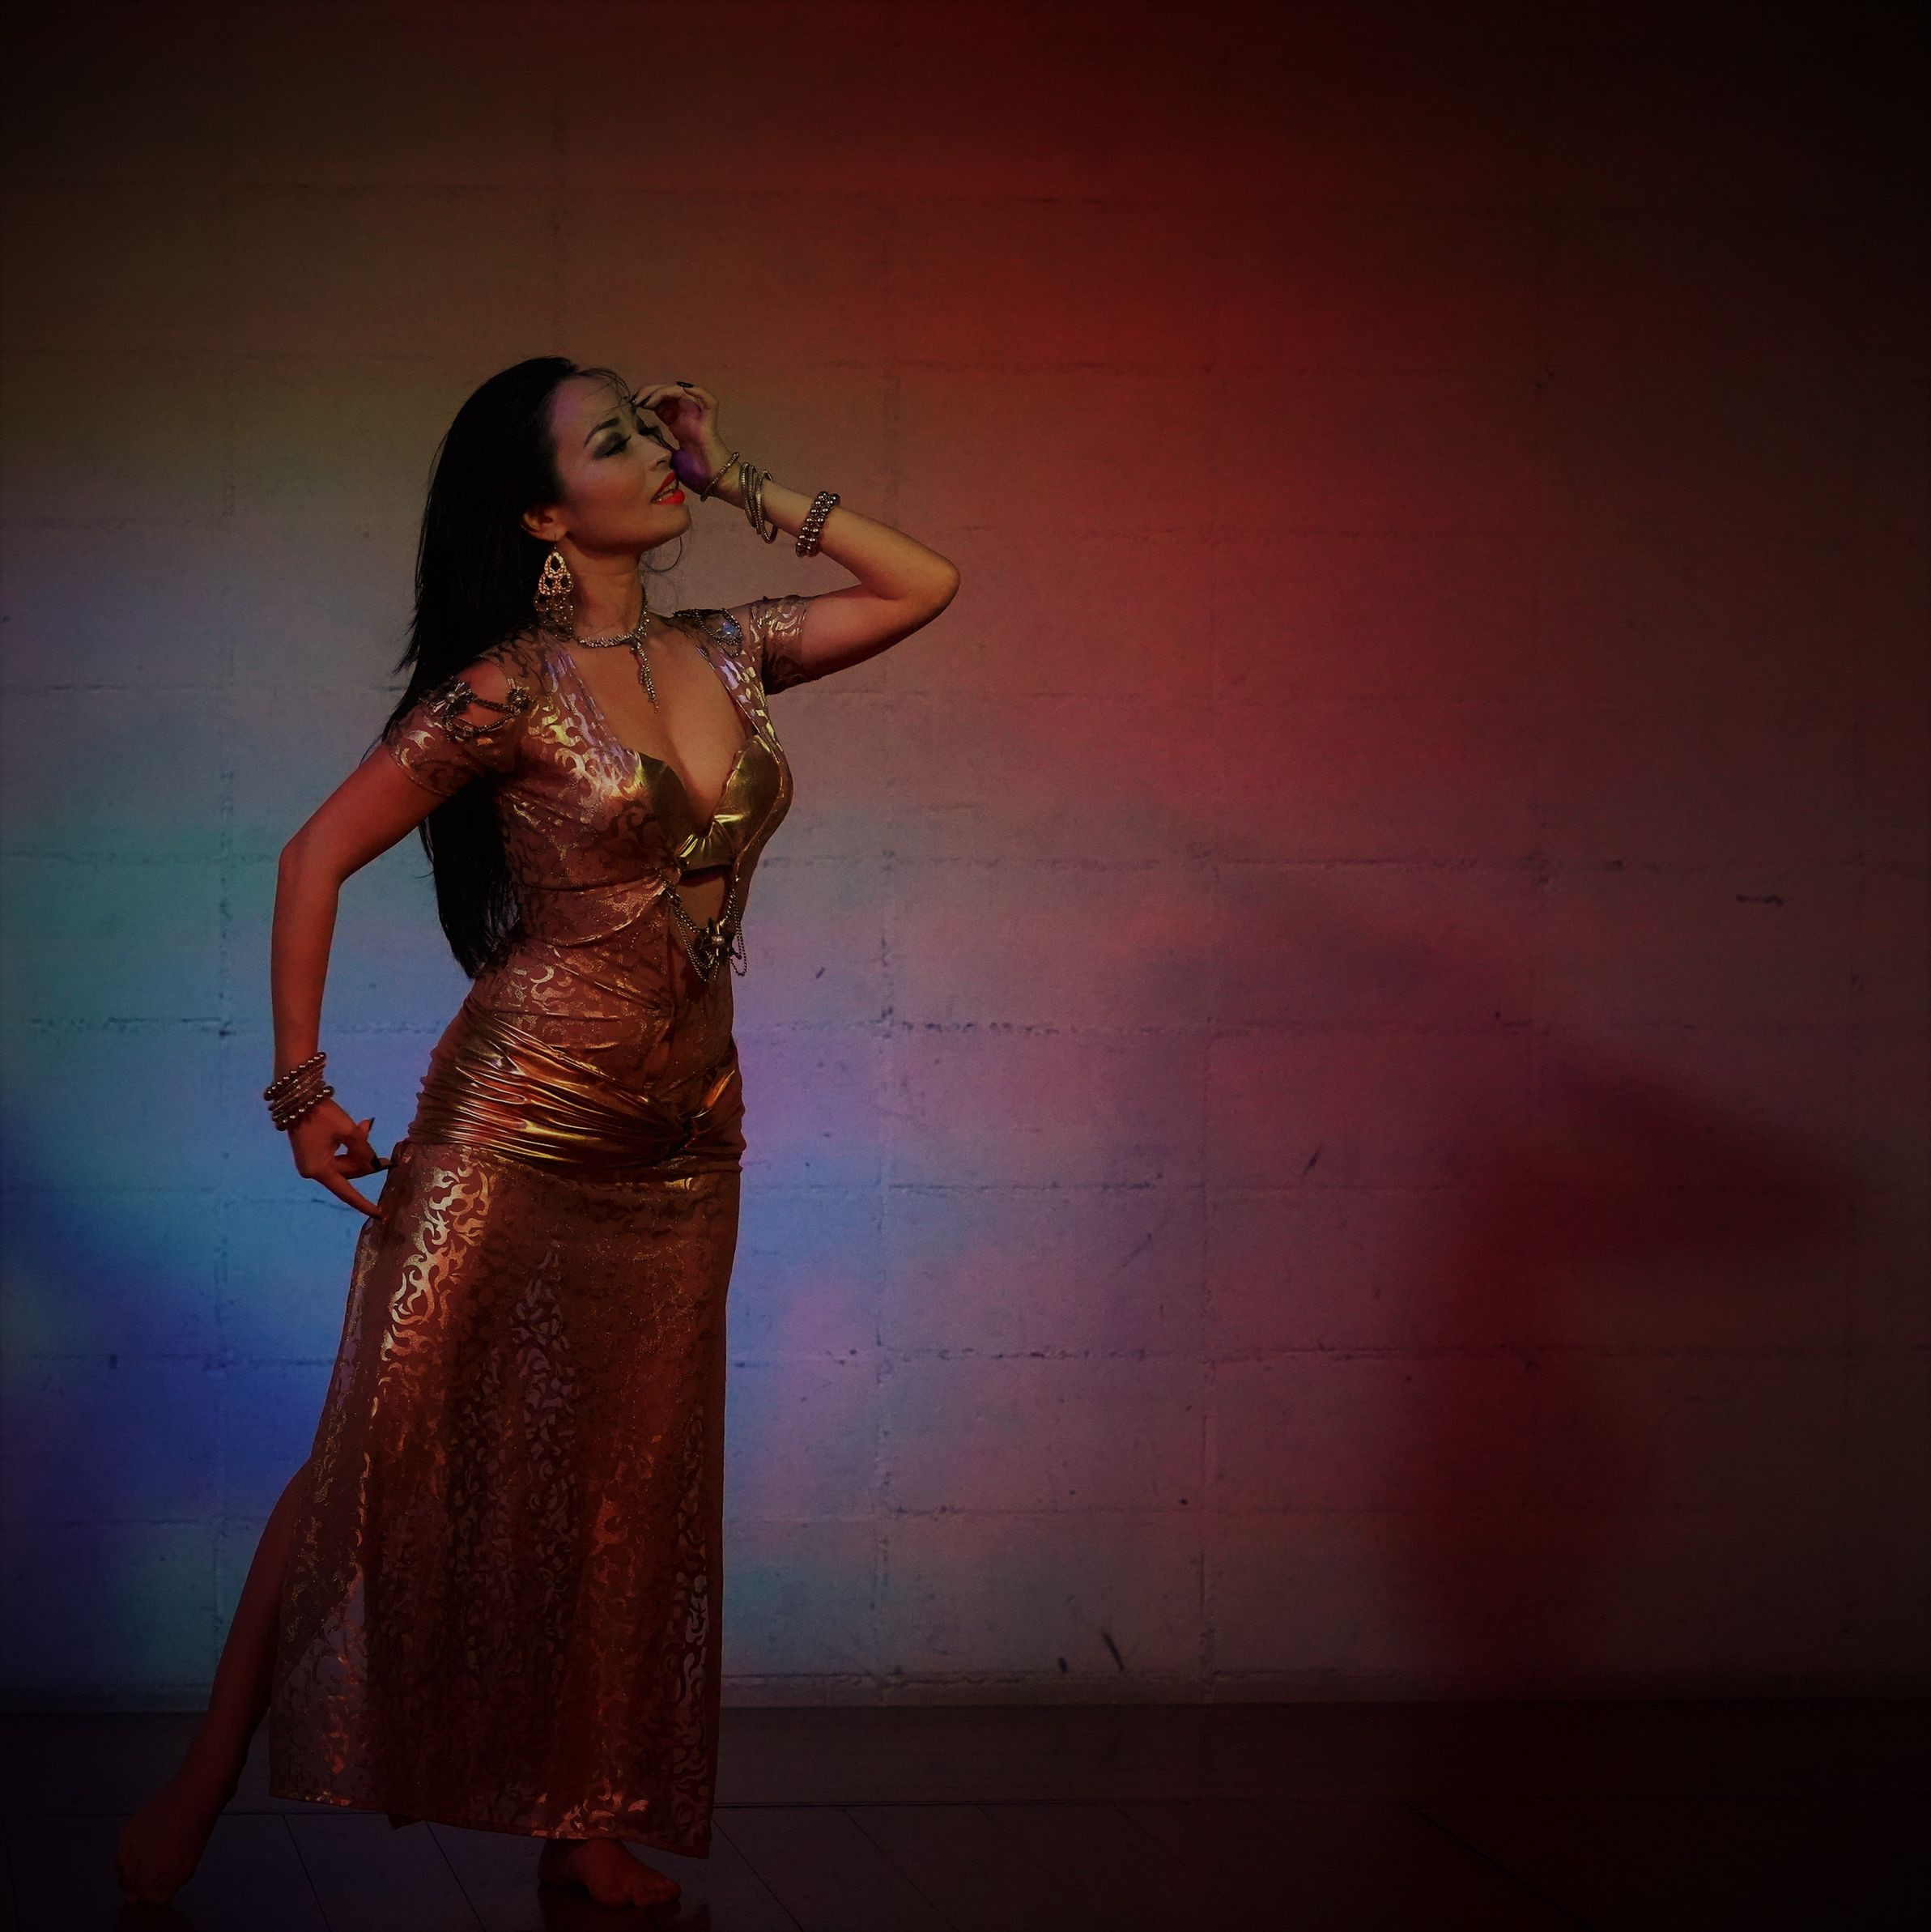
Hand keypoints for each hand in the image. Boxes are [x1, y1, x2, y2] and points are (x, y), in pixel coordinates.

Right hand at [287, 1098, 386, 1216]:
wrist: (299, 1098)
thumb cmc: (323, 1115)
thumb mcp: (349, 1132)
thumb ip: (364, 1151)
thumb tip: (374, 1165)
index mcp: (320, 1170)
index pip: (347, 1192)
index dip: (365, 1204)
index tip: (381, 1215)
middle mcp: (313, 1171)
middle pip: (348, 1174)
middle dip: (366, 1162)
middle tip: (386, 1156)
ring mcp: (311, 1163)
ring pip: (344, 1163)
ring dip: (358, 1149)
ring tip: (365, 1126)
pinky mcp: (311, 1154)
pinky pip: (336, 1157)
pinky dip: (349, 1146)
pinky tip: (360, 1127)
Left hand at [634, 381, 731, 492]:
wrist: (716, 486)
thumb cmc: (696, 475)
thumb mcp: (668, 458)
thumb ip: (658, 446)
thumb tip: (640, 439)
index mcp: (677, 424)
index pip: (660, 402)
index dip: (646, 398)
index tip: (632, 405)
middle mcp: (687, 417)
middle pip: (668, 393)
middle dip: (651, 391)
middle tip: (636, 399)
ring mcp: (699, 418)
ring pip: (683, 392)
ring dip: (663, 391)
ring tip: (648, 399)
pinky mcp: (709, 423)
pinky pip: (709, 402)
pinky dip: (698, 392)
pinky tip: (683, 390)